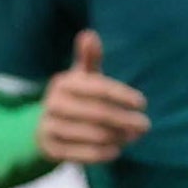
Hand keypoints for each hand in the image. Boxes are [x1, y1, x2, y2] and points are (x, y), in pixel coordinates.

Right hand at [38, 31, 149, 163]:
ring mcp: (50, 127)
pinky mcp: (51, 149)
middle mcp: (53, 104)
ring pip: (92, 134)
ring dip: (118, 137)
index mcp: (63, 82)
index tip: (143, 103)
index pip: (99, 88)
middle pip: (98, 113)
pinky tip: (116, 151)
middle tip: (145, 125)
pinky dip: (102, 153)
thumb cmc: (74, 98)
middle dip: (125, 120)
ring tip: (132, 138)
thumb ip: (89, 58)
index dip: (122, 95)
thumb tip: (88, 34)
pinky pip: (82, 154)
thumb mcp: (81, 78)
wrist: (43, 128)